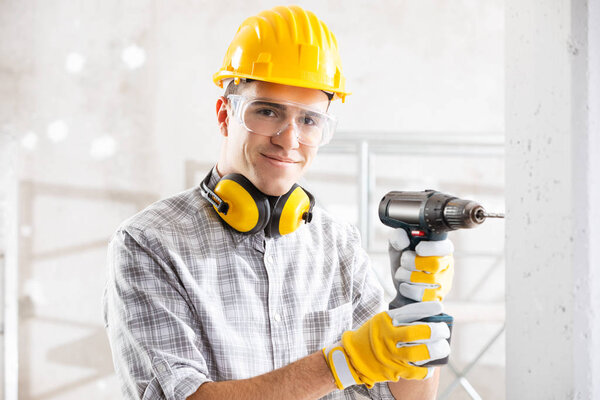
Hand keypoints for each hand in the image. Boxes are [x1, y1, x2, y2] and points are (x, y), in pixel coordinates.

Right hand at [322, 302, 450, 388]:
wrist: (353, 358)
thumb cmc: (372, 336)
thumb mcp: (381, 321)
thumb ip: (399, 318)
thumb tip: (426, 316)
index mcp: (384, 321)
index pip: (409, 313)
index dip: (427, 310)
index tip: (440, 308)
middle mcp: (386, 337)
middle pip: (417, 333)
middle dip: (435, 331)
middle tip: (444, 330)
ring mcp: (390, 355)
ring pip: (419, 353)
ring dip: (436, 350)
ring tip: (444, 346)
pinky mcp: (394, 371)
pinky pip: (416, 370)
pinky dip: (426, 367)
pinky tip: (432, 363)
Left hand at [388, 229, 453, 302]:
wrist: (399, 289)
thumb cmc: (403, 266)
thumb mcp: (398, 249)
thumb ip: (398, 238)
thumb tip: (403, 240)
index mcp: (441, 250)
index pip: (445, 247)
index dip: (431, 248)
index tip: (418, 249)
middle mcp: (446, 266)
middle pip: (435, 263)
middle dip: (413, 262)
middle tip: (404, 261)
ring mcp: (444, 284)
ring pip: (429, 280)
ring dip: (407, 275)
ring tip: (402, 274)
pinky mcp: (436, 299)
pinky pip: (422, 295)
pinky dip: (407, 289)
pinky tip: (405, 285)